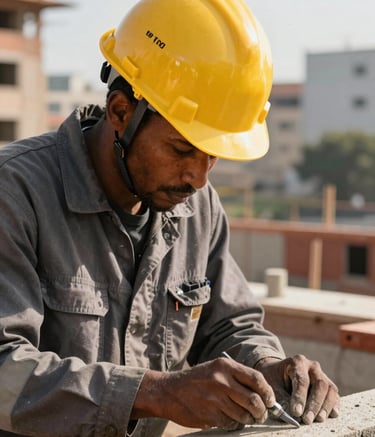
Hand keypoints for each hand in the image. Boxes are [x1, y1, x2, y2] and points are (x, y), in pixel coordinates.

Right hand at [132, 358, 275, 429]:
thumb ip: (237, 378)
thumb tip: (263, 394)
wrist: (169, 391)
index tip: (270, 401)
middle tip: (260, 414)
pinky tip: (227, 417)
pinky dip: (233, 423)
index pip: (257, 379)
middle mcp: (222, 380)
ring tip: (244, 416)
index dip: (268, 393)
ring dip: (248, 419)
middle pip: (255, 400)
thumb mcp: (216, 369)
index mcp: (225, 366)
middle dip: (261, 411)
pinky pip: (231, 423)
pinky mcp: (210, 414)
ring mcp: (215, 398)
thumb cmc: (197, 380)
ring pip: (245, 415)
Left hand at [255, 354, 339, 424]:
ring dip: (325, 406)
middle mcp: (312, 366)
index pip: (302, 380)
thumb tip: (291, 414)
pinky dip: (334, 405)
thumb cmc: (275, 378)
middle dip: (314, 404)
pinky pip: (334, 395)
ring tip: (318, 419)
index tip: (296, 412)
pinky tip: (332, 414)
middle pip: (320, 384)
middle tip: (307, 420)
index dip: (300, 397)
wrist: (278, 372)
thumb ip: (281, 398)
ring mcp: (322, 375)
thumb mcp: (273, 385)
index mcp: (297, 362)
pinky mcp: (328, 385)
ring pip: (330, 390)